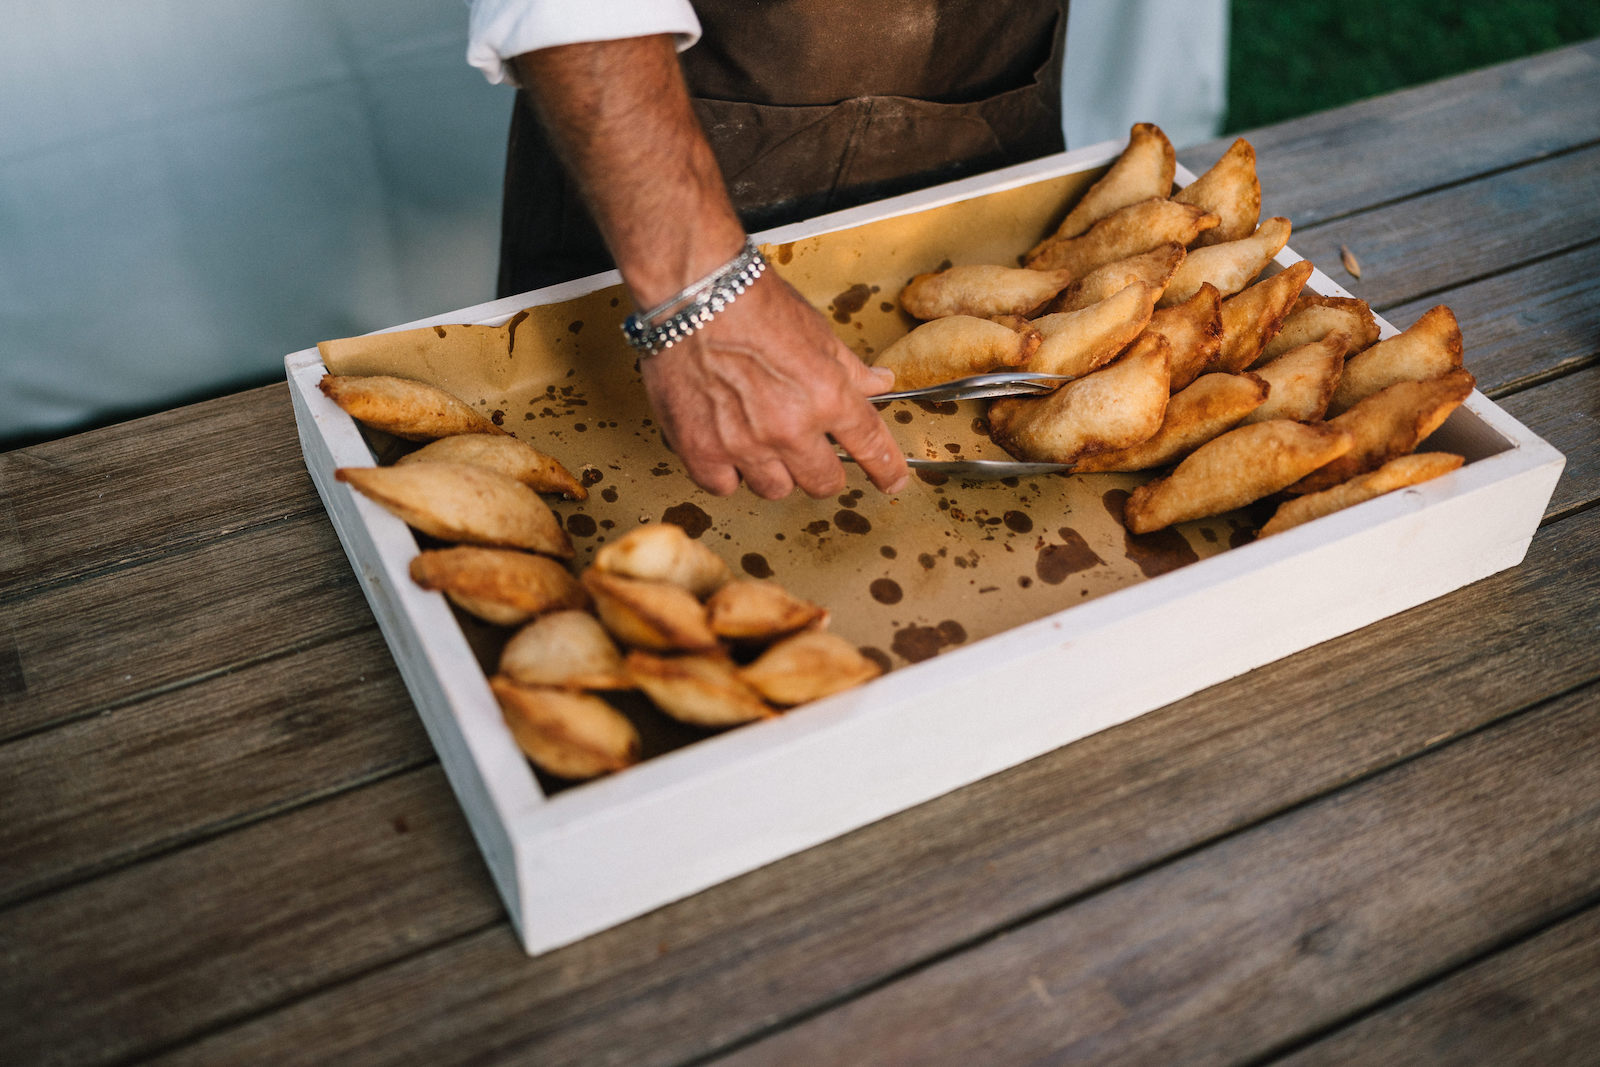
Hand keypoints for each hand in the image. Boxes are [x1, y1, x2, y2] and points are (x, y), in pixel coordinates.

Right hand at [639, 272, 910, 498]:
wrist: (694, 294)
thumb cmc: (754, 303)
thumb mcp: (817, 332)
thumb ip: (850, 369)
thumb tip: (880, 383)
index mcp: (827, 397)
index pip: (871, 447)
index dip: (886, 470)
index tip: (892, 481)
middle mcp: (789, 428)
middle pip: (822, 483)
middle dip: (822, 471)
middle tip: (810, 452)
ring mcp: (745, 444)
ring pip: (774, 489)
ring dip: (774, 472)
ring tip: (761, 441)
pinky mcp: (701, 450)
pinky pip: (724, 486)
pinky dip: (726, 471)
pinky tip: (726, 446)